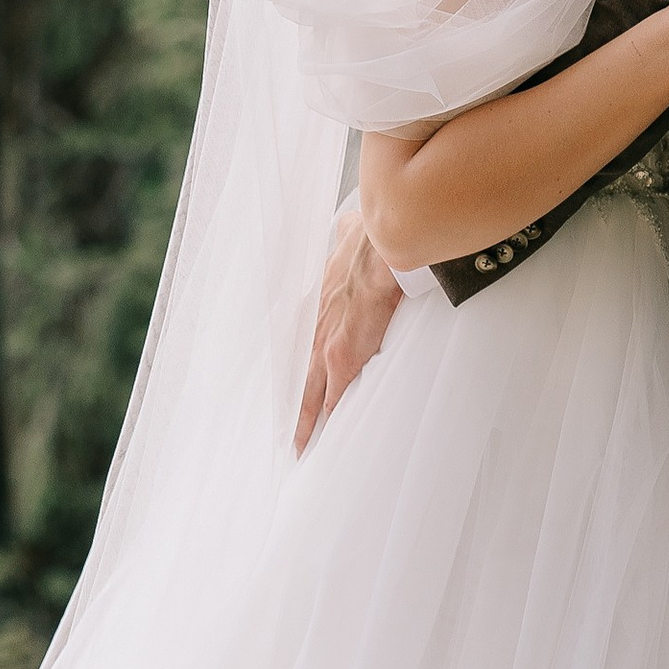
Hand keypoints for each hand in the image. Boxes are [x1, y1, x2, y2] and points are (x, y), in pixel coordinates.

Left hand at [297, 199, 402, 453]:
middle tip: (284, 431)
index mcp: (320, 300)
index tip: (295, 378)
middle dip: (291, 402)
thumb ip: (345, 234)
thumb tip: (347, 222)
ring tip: (296, 446)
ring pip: (307, 392)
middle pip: (297, 373)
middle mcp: (315, 325)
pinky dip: (326, 421)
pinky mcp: (343, 358)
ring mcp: (325, 343)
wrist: (383, 245)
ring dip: (302, 420)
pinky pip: (331, 399)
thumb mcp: (348, 233)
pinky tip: (321, 442)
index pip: (303, 338)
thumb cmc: (373, 237)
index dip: (300, 360)